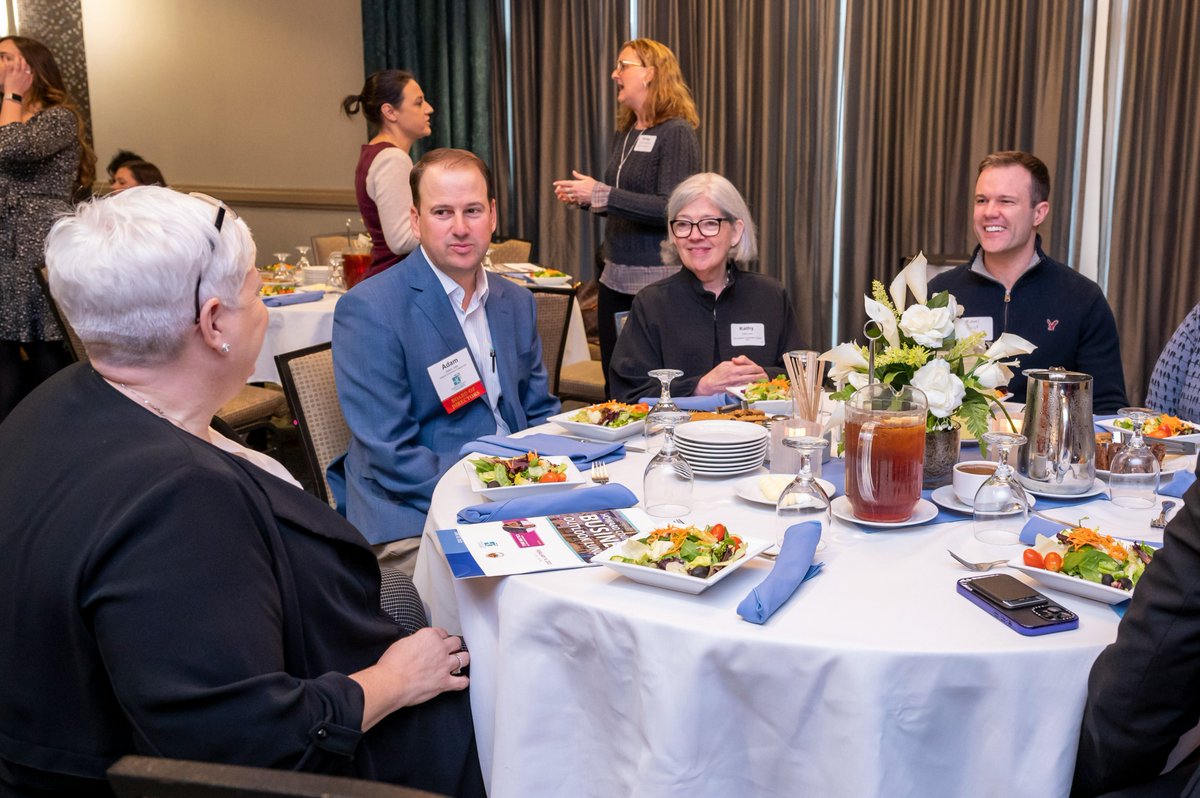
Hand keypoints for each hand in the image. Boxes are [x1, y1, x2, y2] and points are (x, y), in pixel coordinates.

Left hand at [3, 55, 33, 96]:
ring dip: (17, 58)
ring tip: (16, 54)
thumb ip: (31, 78)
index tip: (25, 61)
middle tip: (20, 55)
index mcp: (27, 76)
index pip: (28, 67)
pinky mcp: (10, 74)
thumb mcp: (28, 85)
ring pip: (17, 64)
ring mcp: (16, 74)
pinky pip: (8, 66)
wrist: (14, 94)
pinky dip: (7, 61)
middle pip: (23, 64)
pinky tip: (5, 57)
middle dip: (22, 59)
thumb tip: (32, 73)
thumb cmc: (21, 90)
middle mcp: (22, 74)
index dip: (26, 63)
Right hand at [351, 627, 468, 729]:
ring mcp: (444, 665)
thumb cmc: (392, 664)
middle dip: (453, 646)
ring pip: (464, 658)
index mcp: (429, 636)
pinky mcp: (445, 682)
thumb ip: (416, 641)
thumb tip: (418, 645)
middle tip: (450, 651)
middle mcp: (440, 648)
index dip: (440, 638)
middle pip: (456, 642)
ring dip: (462, 660)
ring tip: (459, 662)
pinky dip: (463, 681)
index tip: (439, 642)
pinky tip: (462, 680)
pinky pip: (462, 682)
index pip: (442, 632)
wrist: (391, 682)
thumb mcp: (402, 643)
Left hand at [552, 170, 596, 205]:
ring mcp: (576, 196)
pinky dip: (569, 199)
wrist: (598, 194)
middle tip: (555, 190)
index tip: (554, 183)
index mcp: (576, 184)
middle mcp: (575, 190)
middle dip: (559, 190)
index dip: (559, 183)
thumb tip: (573, 172)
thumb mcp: (586, 178)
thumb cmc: (593, 185)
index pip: (565, 183)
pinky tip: (568, 199)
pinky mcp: (579, 200)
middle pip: (564, 190)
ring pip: (567, 196)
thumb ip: (578, 176)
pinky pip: (572, 200)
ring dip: (563, 195)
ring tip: (560, 195)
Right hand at [695, 356, 767, 395]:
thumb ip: (736, 362)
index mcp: (734, 369)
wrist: (709, 385)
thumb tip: (743, 361)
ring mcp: (736, 385)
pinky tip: (754, 387)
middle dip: (761, 375)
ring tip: (762, 381)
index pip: (750, 367)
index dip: (757, 368)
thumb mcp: (725, 363)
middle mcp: (736, 377)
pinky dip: (751, 388)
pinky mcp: (735, 391)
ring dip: (758, 382)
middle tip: (764, 375)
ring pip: (751, 383)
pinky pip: (746, 389)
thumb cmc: (716, 374)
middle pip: (753, 376)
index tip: (760, 369)